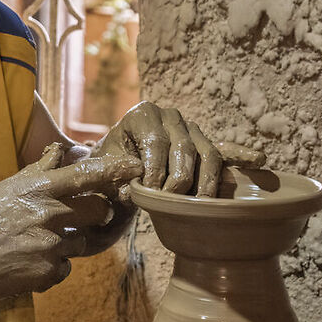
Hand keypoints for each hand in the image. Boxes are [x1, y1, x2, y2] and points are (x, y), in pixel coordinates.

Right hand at [0, 146, 130, 303]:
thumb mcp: (5, 188)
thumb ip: (37, 171)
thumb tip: (59, 151)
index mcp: (38, 191)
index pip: (85, 176)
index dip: (115, 171)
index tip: (135, 168)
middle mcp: (49, 215)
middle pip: (97, 211)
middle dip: (93, 214)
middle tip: (73, 217)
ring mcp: (52, 246)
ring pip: (81, 242)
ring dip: (67, 243)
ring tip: (36, 243)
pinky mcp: (49, 273)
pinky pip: (65, 268)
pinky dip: (52, 267)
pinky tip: (29, 262)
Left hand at [91, 101, 224, 196]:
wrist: (124, 163)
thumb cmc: (114, 164)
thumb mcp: (106, 168)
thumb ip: (114, 174)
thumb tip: (133, 182)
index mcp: (143, 114)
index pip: (155, 141)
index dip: (155, 170)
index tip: (151, 193)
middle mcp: (170, 116)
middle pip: (183, 147)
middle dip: (178, 179)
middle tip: (170, 204)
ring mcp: (191, 128)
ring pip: (205, 153)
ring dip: (202, 183)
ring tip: (191, 206)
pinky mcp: (204, 143)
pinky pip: (216, 161)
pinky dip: (212, 182)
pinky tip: (204, 202)